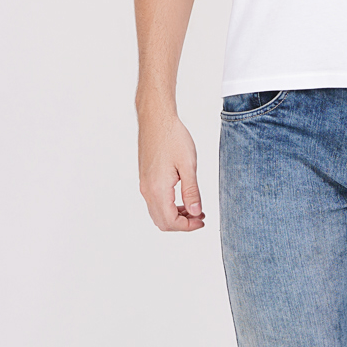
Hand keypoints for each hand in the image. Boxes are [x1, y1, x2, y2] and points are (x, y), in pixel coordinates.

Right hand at [138, 107, 204, 230]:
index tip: (202, 221)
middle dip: (182, 224)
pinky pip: (155, 202)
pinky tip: (182, 198)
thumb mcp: (188, 166)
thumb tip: (195, 213)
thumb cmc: (173, 138)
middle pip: (162, 222)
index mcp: (158, 189)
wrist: (156, 119)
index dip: (187, 226)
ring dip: (175, 216)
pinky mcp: (145, 179)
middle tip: (200, 217)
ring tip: (194, 208)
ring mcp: (144, 185)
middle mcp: (147, 190)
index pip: (170, 221)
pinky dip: (169, 207)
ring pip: (157, 213)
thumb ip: (191, 192)